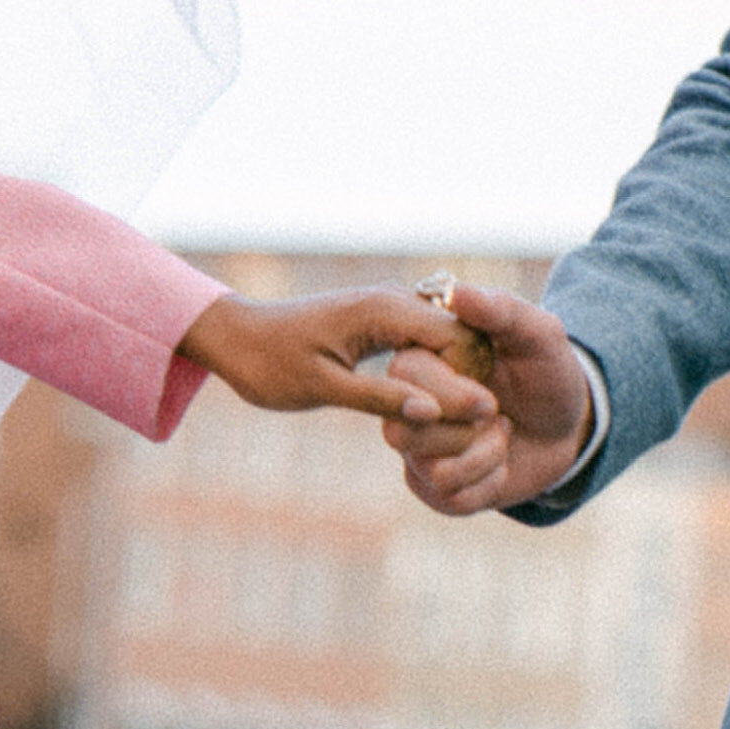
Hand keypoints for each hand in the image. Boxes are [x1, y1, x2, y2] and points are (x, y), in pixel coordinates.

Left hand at [180, 291, 497, 426]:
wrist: (238, 339)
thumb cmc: (271, 364)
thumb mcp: (323, 388)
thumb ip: (379, 399)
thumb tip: (431, 412)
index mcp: (382, 310)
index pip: (454, 337)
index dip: (475, 378)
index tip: (490, 419)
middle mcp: (392, 302)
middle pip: (458, 337)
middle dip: (475, 378)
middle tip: (491, 426)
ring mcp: (389, 311)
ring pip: (445, 343)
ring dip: (460, 379)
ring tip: (478, 421)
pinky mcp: (382, 325)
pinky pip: (426, 347)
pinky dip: (440, 375)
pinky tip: (449, 408)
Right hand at [379, 283, 593, 514]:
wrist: (564, 427)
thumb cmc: (545, 372)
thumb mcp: (538, 335)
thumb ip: (502, 310)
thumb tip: (461, 294)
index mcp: (423, 358)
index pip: (403, 378)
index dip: (449, 396)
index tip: (490, 399)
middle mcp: (409, 405)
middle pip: (402, 431)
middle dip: (467, 431)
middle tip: (498, 415)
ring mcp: (418, 450)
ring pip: (432, 469)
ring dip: (484, 456)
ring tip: (501, 434)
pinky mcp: (435, 488)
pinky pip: (451, 498)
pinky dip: (489, 484)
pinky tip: (500, 465)